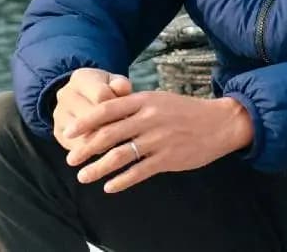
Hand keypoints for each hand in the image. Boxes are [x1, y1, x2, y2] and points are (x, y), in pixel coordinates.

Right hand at [51, 68, 132, 151]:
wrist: (84, 100)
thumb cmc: (107, 91)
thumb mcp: (115, 83)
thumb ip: (121, 85)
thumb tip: (123, 88)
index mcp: (80, 78)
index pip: (101, 95)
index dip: (118, 106)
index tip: (129, 113)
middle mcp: (65, 94)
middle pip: (91, 117)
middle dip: (111, 126)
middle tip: (127, 133)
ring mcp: (59, 114)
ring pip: (83, 133)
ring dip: (103, 142)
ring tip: (119, 144)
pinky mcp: (58, 132)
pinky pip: (77, 146)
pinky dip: (93, 150)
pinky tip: (106, 150)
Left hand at [63, 91, 253, 193]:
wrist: (218, 123)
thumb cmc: (183, 111)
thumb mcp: (157, 99)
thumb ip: (132, 106)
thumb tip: (102, 114)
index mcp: (143, 100)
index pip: (107, 109)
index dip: (85, 121)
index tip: (68, 132)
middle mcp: (148, 118)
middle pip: (109, 134)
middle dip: (86, 148)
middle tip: (70, 160)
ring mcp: (158, 139)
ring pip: (121, 155)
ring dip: (98, 167)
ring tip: (84, 177)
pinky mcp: (168, 158)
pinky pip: (140, 172)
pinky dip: (122, 180)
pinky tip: (109, 187)